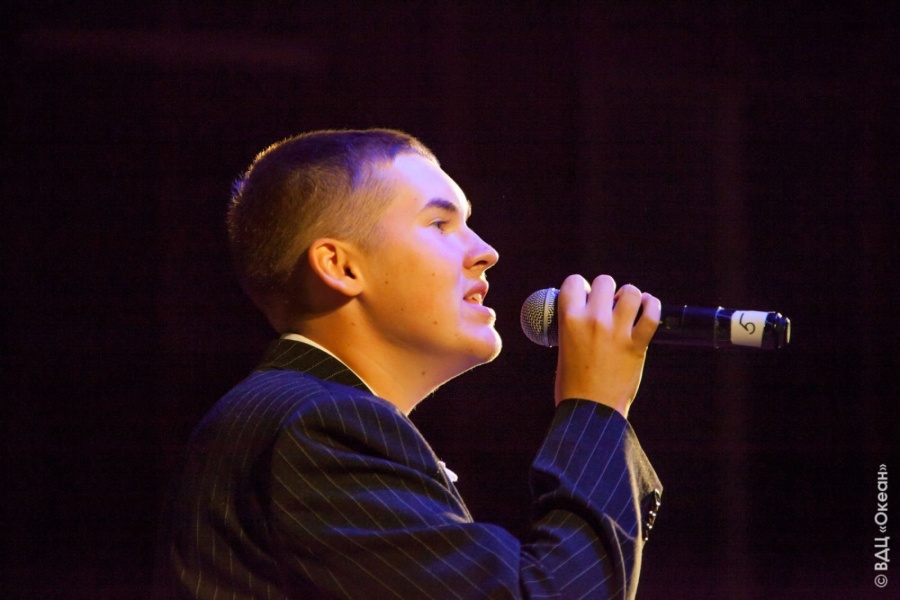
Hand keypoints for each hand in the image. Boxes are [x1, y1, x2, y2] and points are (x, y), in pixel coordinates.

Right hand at [554, 275, 660, 417]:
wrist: (591, 412)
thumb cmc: (572, 385)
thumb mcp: (562, 348)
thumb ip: (572, 326)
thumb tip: (582, 310)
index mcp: (569, 320)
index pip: (574, 282)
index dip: (580, 286)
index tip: (584, 295)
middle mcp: (594, 321)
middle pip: (604, 282)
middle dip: (606, 289)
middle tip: (607, 303)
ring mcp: (617, 332)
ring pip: (631, 292)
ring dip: (629, 295)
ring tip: (627, 306)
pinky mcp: (637, 344)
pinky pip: (651, 313)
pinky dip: (651, 305)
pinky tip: (647, 306)